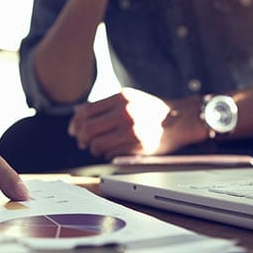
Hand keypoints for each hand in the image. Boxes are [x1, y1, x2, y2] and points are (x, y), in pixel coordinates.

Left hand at [68, 88, 206, 159]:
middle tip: (82, 142)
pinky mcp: (138, 146)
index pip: (86, 111)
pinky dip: (106, 154)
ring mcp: (132, 130)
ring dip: (93, 148)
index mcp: (121, 98)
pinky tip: (111, 151)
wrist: (179, 120)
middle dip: (81, 138)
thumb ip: (104, 105)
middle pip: (88, 129)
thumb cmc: (150, 109)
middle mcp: (126, 112)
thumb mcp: (128, 99)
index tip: (73, 130)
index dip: (76, 123)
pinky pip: (111, 153)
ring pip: (97, 144)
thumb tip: (77, 112)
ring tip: (97, 147)